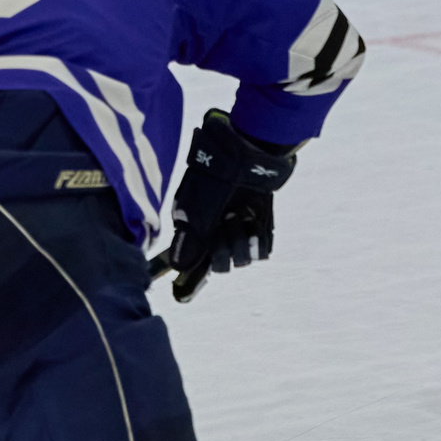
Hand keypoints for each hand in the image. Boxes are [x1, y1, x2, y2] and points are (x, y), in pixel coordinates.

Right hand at [167, 109, 296, 303]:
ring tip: (242, 215)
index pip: (190, 262)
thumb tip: (179, 267)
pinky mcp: (258, 226)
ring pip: (241, 260)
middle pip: (219, 266)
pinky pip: (262, 251)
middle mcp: (213, 232)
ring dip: (242, 239)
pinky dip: (260, 238)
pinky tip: (256, 220)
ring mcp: (236, 230)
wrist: (251, 153)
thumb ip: (192, 239)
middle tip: (226, 222)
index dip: (192, 275)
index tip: (186, 287)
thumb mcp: (200, 207)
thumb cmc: (218, 176)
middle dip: (224, 248)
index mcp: (192, 228)